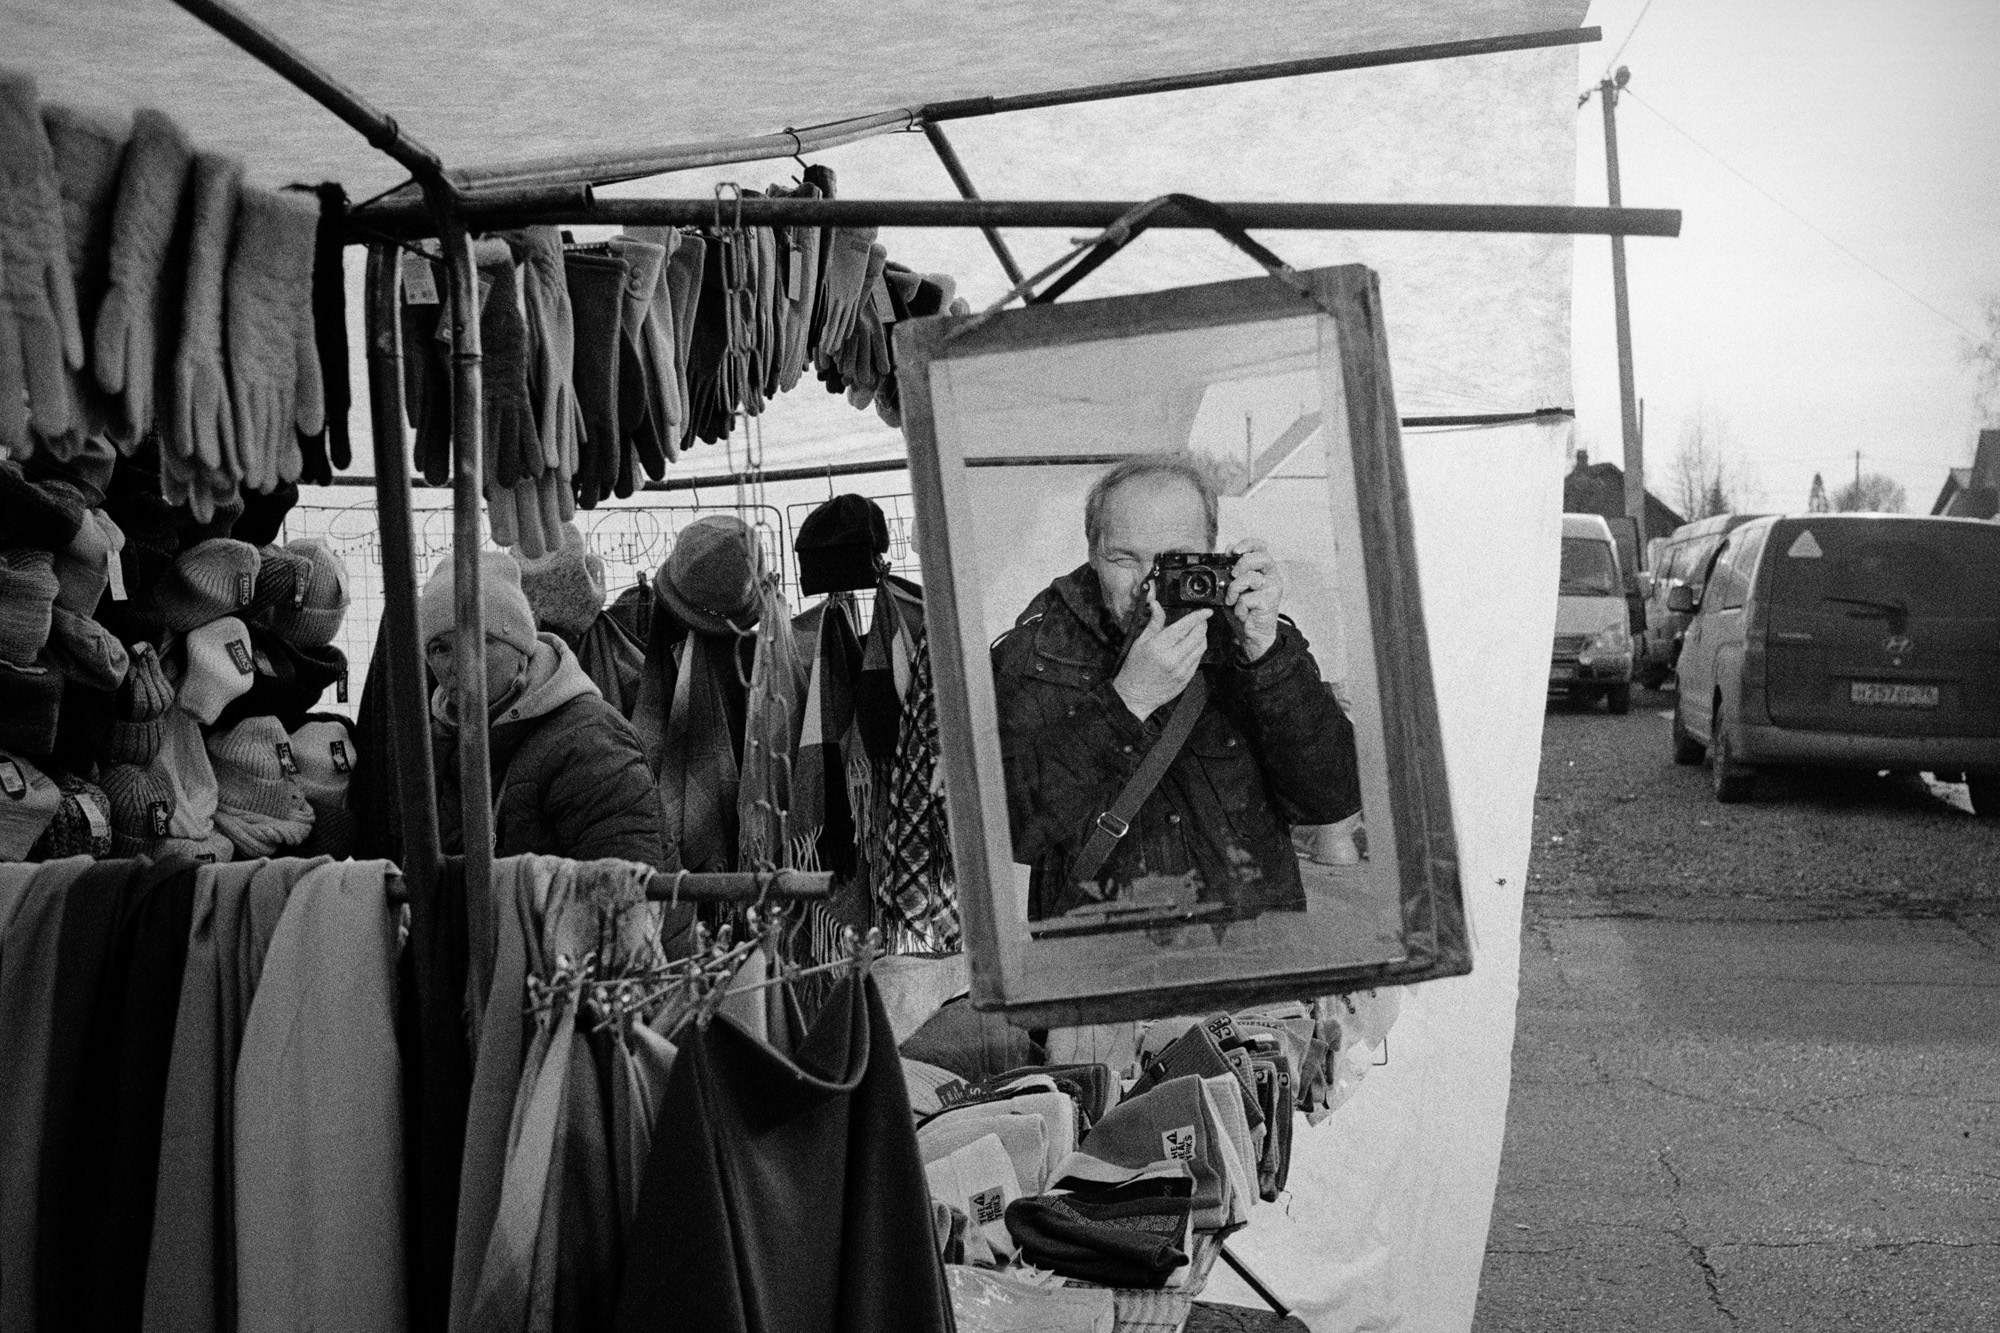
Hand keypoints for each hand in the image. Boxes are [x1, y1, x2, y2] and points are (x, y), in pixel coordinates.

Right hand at [1113, 592, 1210, 719]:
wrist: (1134, 696)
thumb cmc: (1134, 669)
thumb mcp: (1139, 642)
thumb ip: (1153, 623)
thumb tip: (1156, 605)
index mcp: (1159, 646)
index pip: (1185, 626)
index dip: (1199, 616)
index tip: (1206, 611)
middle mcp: (1173, 658)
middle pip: (1198, 636)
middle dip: (1202, 625)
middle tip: (1200, 620)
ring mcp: (1181, 670)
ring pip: (1201, 648)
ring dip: (1202, 637)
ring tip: (1195, 633)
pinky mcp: (1186, 679)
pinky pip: (1198, 660)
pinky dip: (1197, 651)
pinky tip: (1190, 648)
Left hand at [1225, 537, 1282, 660]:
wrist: (1253, 634)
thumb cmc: (1245, 610)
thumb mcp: (1233, 587)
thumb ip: (1231, 568)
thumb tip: (1228, 548)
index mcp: (1263, 568)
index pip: (1260, 546)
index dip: (1247, 544)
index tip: (1234, 552)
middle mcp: (1271, 575)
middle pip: (1260, 557)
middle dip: (1241, 565)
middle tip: (1233, 576)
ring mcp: (1272, 587)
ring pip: (1250, 577)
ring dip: (1234, 590)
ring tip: (1233, 601)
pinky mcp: (1269, 601)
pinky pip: (1247, 598)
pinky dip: (1239, 607)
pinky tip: (1243, 613)